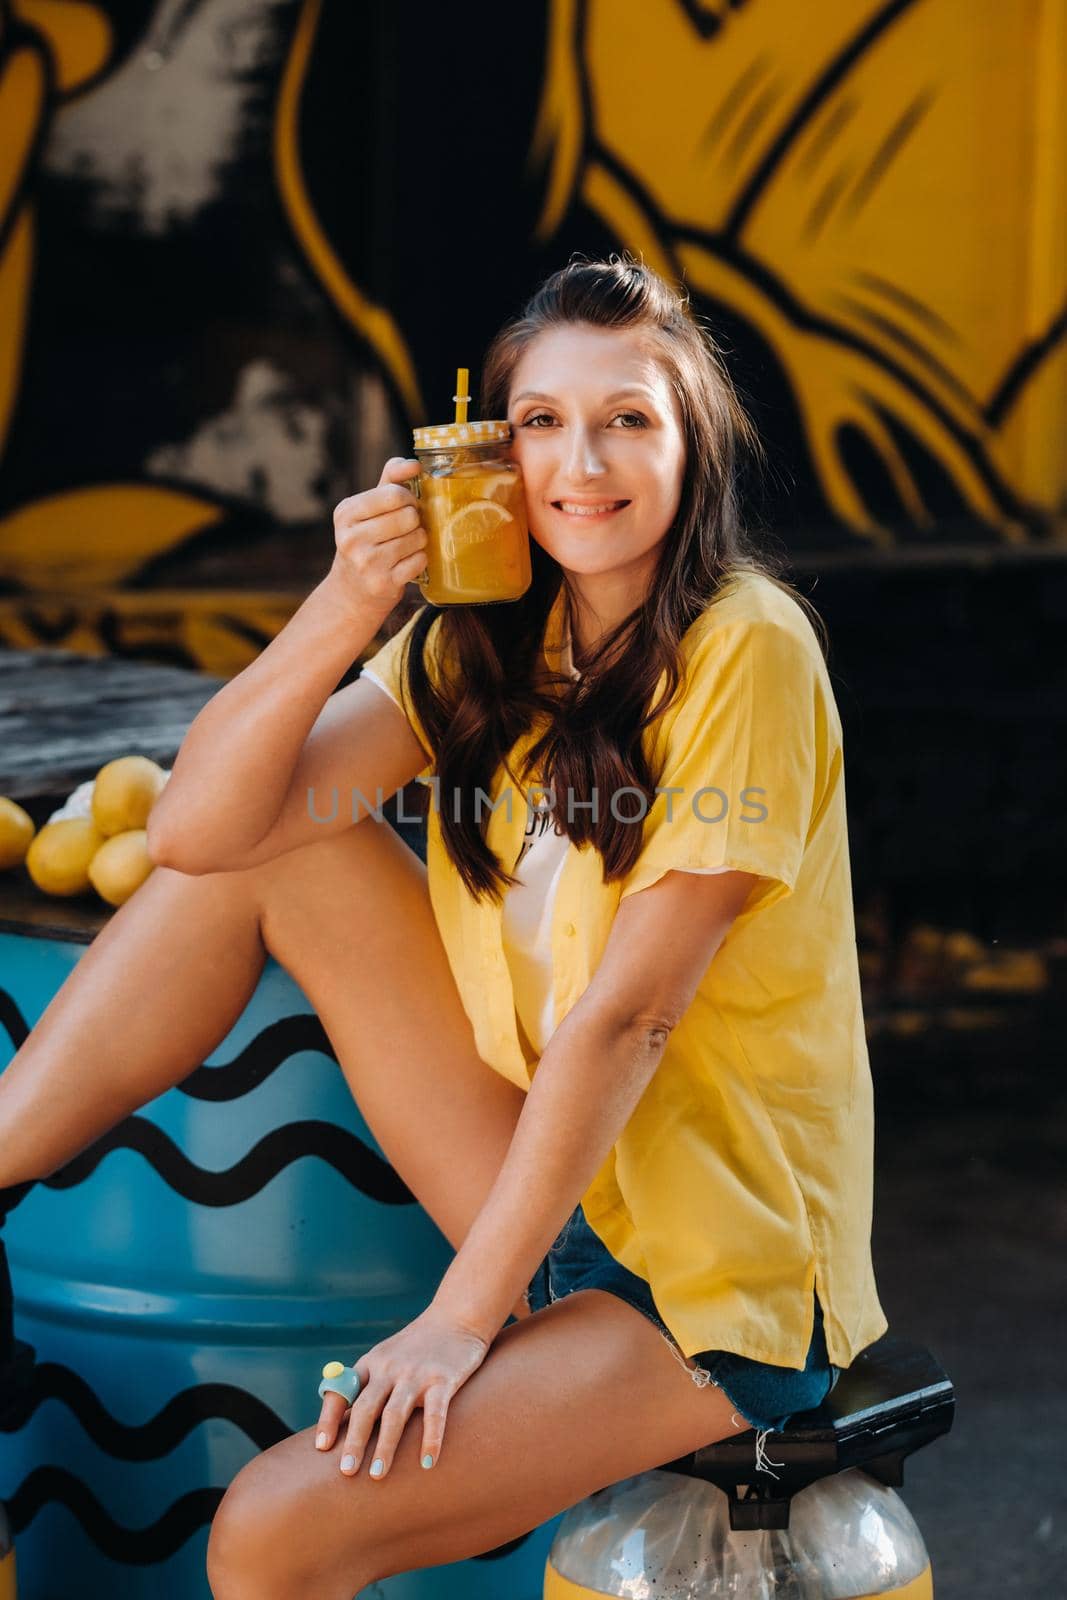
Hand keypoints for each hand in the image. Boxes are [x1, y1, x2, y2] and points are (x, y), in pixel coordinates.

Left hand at [314, 1305, 490, 1479]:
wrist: (457, 1316)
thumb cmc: (418, 1346)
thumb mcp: (386, 1357)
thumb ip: (368, 1386)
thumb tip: (343, 1427)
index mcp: (371, 1363)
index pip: (342, 1391)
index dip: (329, 1419)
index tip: (322, 1448)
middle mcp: (390, 1368)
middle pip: (366, 1407)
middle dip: (354, 1441)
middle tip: (346, 1472)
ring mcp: (417, 1374)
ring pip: (395, 1414)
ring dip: (385, 1446)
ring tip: (378, 1476)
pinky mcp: (444, 1379)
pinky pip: (436, 1413)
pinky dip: (431, 1438)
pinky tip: (428, 1462)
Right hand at [326, 457, 427, 622]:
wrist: (351, 591)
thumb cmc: (366, 541)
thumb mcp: (367, 509)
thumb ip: (389, 480)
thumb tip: (414, 464)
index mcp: (346, 513)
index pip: (393, 493)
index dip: (408, 497)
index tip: (404, 505)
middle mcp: (351, 538)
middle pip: (408, 516)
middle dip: (414, 520)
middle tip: (406, 528)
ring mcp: (367, 563)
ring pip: (417, 538)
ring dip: (418, 541)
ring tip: (405, 546)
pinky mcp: (383, 583)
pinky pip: (419, 561)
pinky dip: (419, 560)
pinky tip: (406, 563)